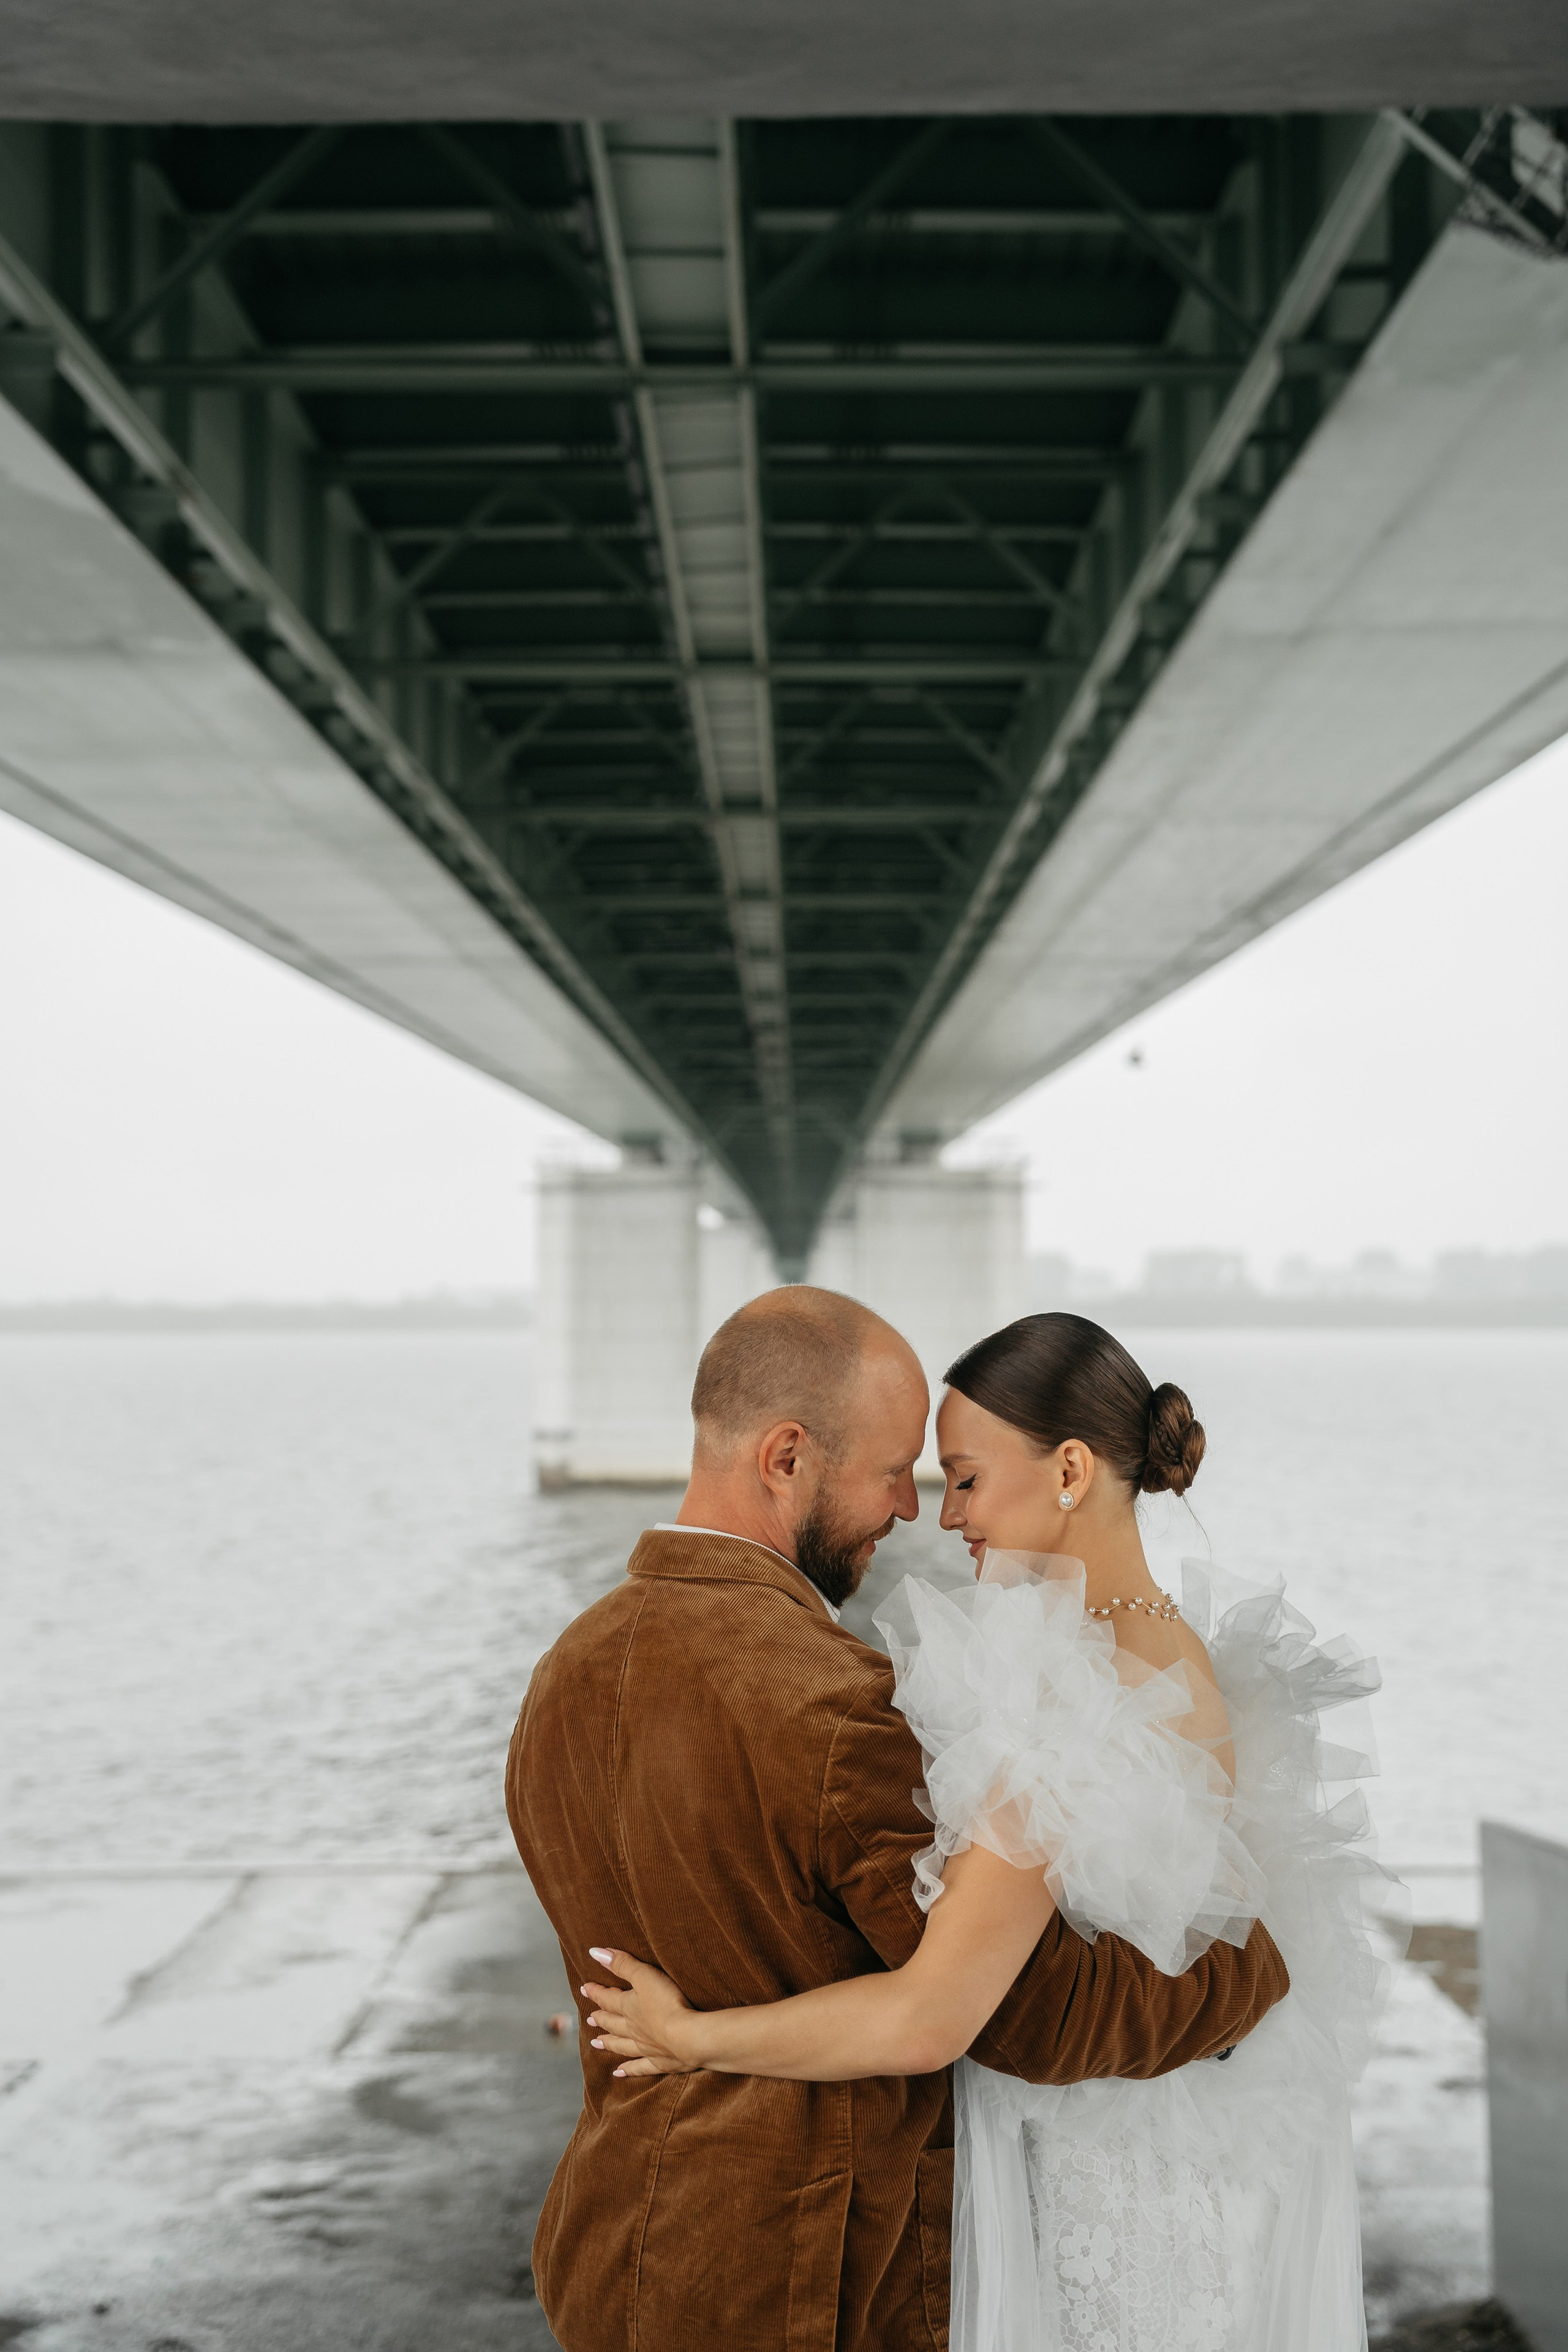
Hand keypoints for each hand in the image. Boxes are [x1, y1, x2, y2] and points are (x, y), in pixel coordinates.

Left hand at [581, 1947, 701, 2077]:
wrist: (688, 2038)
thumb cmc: (668, 2003)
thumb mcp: (645, 1976)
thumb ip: (623, 1964)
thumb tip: (595, 1953)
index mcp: (629, 2007)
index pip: (608, 1999)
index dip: (595, 1992)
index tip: (584, 1989)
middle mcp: (633, 2029)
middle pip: (613, 2023)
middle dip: (601, 2019)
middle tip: (589, 2019)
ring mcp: (646, 2047)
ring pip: (622, 2045)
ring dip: (609, 2043)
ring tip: (596, 2044)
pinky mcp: (660, 2062)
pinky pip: (640, 2068)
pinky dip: (628, 2070)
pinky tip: (618, 2074)